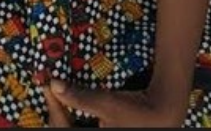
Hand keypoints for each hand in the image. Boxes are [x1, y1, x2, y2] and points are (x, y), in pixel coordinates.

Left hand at [48, 78, 188, 126]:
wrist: (163, 112)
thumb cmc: (136, 110)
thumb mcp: (106, 102)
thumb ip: (79, 97)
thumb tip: (54, 85)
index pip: (63, 129)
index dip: (53, 109)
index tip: (47, 87)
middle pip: (67, 129)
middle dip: (57, 113)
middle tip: (52, 91)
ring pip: (75, 127)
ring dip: (66, 115)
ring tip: (60, 97)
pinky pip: (84, 126)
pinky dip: (76, 118)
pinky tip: (74, 107)